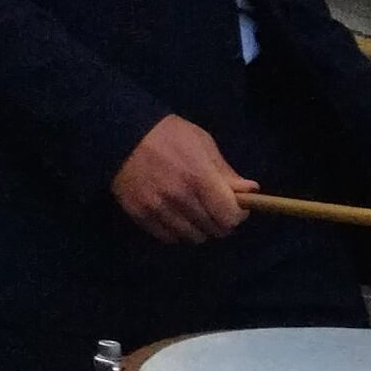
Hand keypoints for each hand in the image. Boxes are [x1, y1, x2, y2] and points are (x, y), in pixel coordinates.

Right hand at [110, 114, 253, 243]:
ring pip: (193, 237)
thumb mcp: (202, 143)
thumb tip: (250, 192)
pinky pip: (169, 238)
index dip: (238, 214)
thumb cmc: (167, 134)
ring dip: (199, 228)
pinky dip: (177, 231)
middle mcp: (180, 198)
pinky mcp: (141, 215)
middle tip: (214, 208)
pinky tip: (175, 215)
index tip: (236, 207)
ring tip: (193, 212)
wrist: (120, 133)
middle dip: (220, 221)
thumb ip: (225, 171)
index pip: (230, 216)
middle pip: (214, 230)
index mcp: (199, 177)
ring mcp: (159, 209)